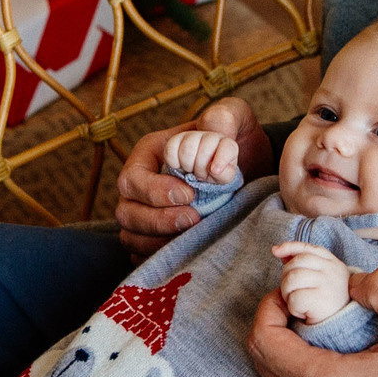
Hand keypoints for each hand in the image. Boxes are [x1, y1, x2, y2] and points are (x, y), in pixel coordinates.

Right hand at [116, 97, 269, 258]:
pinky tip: (188, 252)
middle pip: (126, 211)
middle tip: (194, 219)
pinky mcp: (156, 236)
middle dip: (158, 221)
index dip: (156, 192)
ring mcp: (145, 212)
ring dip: (158, 243)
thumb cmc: (235, 139)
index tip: (191, 195)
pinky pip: (142, 255)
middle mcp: (141, 184)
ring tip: (193, 237)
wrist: (251, 168)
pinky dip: (160, 258)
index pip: (133, 178)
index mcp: (150, 153)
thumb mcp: (235, 118)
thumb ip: (224, 119)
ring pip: (130, 236)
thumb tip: (213, 153)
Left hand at [270, 241, 350, 325]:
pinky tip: (304, 313)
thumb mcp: (317, 278)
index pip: (307, 248)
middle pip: (295, 264)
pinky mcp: (323, 300)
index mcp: (333, 263)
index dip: (289, 247)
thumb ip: (300, 263)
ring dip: (287, 293)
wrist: (343, 327)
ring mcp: (329, 283)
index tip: (275, 251)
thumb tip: (277, 250)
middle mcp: (333, 270)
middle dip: (286, 279)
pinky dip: (294, 308)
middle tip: (293, 294)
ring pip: (291, 279)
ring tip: (297, 303)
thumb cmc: (326, 303)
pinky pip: (295, 298)